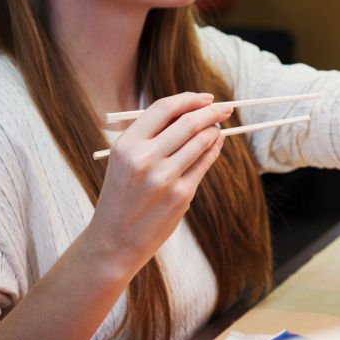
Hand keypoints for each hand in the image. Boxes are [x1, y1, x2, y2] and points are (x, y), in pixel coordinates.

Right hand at [84, 92, 233, 276]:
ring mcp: (164, 177)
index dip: (189, 99)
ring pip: (201, 141)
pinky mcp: (181, 195)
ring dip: (215, 131)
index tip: (206, 98)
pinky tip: (216, 144)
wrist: (113, 241)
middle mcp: (144, 158)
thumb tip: (191, 111)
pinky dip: (214, 150)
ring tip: (217, 128)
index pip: (164, 108)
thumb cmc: (122, 196)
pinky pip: (204, 163)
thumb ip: (151, 137)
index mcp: (126, 145)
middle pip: (188, 122)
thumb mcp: (124, 161)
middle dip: (212, 111)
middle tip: (226, 108)